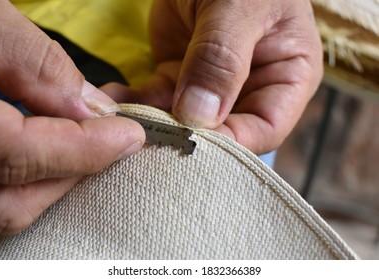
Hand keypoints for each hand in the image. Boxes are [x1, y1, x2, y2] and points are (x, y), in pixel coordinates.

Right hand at [0, 0, 144, 234]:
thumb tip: (93, 107)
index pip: (20, 156)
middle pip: (9, 203)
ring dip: (48, 183)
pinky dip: (21, 180)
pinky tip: (42, 148)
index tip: (130, 136)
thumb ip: (34, 63)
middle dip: (70, 175)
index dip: (85, 150)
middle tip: (108, 143)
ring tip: (79, 146)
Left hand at [109, 0, 322, 153]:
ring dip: (153, 123)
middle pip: (223, 132)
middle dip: (187, 137)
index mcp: (286, 77)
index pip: (265, 128)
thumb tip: (198, 115)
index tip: (192, 141)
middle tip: (150, 138)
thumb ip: (222, 59)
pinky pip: (157, 100)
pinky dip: (135, 103)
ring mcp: (211, 86)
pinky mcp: (179, 77)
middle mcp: (250, 89)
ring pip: (184, 122)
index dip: (232, 142)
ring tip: (122, 121)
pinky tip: (114, 101)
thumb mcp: (239, 7)